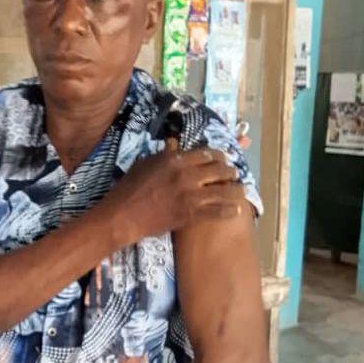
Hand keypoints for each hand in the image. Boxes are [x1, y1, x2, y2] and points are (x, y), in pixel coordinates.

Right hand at [102, 141, 244, 245]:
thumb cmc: (129, 188)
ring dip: (236, 190)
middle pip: (220, 170)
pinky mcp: (191, 215)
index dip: (218, 156)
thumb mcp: (145, 164)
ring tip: (240, 191)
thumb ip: (164, 155)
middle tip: (234, 175)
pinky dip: (229, 210)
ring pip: (225, 190)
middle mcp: (187, 175)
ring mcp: (191, 196)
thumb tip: (176, 146)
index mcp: (175, 160)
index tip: (223, 159)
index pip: (206, 153)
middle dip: (230, 172)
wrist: (123, 216)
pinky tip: (235, 210)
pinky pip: (218, 211)